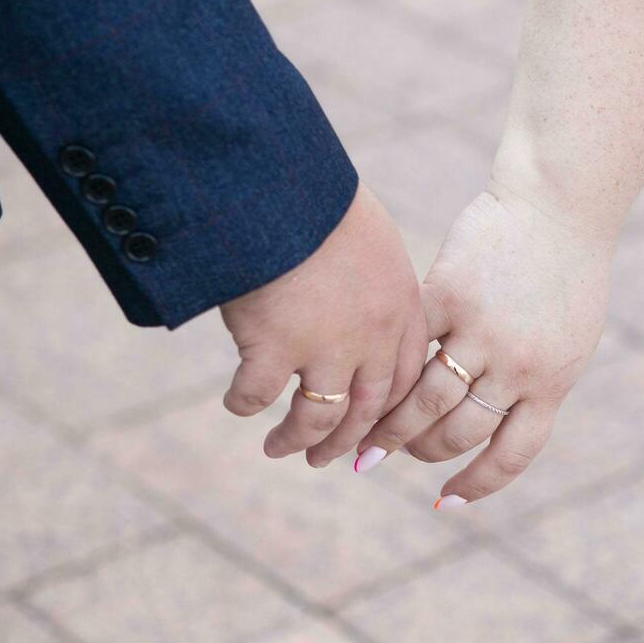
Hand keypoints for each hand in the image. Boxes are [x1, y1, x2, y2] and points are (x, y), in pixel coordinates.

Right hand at [220, 183, 427, 466]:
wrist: (282, 184)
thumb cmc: (319, 200)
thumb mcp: (371, 241)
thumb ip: (373, 283)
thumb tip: (355, 305)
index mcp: (402, 309)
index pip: (406, 381)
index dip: (388, 415)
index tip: (371, 434)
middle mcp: (372, 337)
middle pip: (367, 410)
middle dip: (345, 442)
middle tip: (325, 458)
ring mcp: (324, 347)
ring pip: (318, 418)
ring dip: (297, 440)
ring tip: (278, 449)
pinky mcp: (274, 348)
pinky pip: (257, 395)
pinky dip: (244, 404)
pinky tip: (237, 404)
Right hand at [356, 187, 612, 504]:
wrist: (557, 203)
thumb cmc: (565, 274)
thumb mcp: (568, 341)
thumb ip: (534, 384)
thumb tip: (491, 433)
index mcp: (552, 383)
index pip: (510, 455)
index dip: (473, 485)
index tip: (443, 502)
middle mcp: (518, 365)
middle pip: (457, 432)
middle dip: (420, 451)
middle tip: (389, 454)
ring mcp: (481, 330)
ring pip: (424, 398)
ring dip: (392, 423)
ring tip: (369, 430)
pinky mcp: (447, 295)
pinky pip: (408, 345)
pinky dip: (384, 366)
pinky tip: (364, 377)